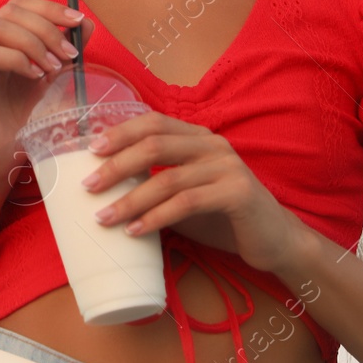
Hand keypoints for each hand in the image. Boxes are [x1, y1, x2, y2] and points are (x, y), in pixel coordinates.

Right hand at [0, 0, 87, 190]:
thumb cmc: (20, 120)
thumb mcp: (48, 79)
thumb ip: (62, 51)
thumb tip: (86, 23)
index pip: (16, 5)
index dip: (48, 7)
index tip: (78, 20)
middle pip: (7, 12)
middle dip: (46, 27)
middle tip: (69, 53)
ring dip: (32, 43)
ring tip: (53, 67)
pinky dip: (16, 59)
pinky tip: (34, 77)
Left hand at [80, 109, 308, 276]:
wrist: (275, 240)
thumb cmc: (222, 217)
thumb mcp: (184, 194)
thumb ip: (155, 183)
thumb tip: (104, 186)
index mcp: (198, 138)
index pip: (153, 122)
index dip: (120, 132)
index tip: (89, 150)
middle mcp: (213, 145)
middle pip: (154, 145)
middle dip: (116, 165)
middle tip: (88, 186)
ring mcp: (228, 167)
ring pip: (167, 178)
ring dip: (130, 199)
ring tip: (103, 218)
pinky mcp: (238, 194)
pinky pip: (187, 202)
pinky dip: (156, 217)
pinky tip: (135, 231)